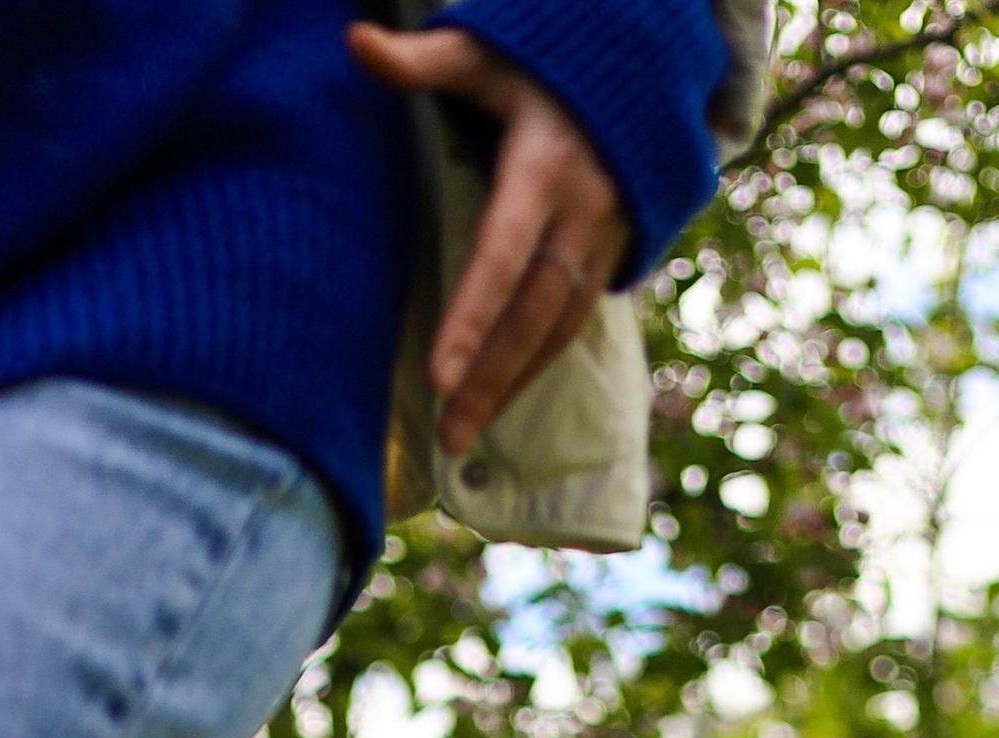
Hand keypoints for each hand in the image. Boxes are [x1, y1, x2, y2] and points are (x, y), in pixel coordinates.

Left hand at [348, 23, 626, 453]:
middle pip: (532, 312)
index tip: (438, 374)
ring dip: (512, 386)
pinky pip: (572, 323)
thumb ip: (424, 57)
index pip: (502, 254)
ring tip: (463, 434)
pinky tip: (499, 400)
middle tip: (448, 434)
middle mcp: (583, 212)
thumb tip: (356, 42)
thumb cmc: (547, 60)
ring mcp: (603, 239)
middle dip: (490, 378)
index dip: (472, 317)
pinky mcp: (612, 256)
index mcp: (546, 166)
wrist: (642, 66)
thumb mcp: (488, 50)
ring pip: (558, 329)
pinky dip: (535, 366)